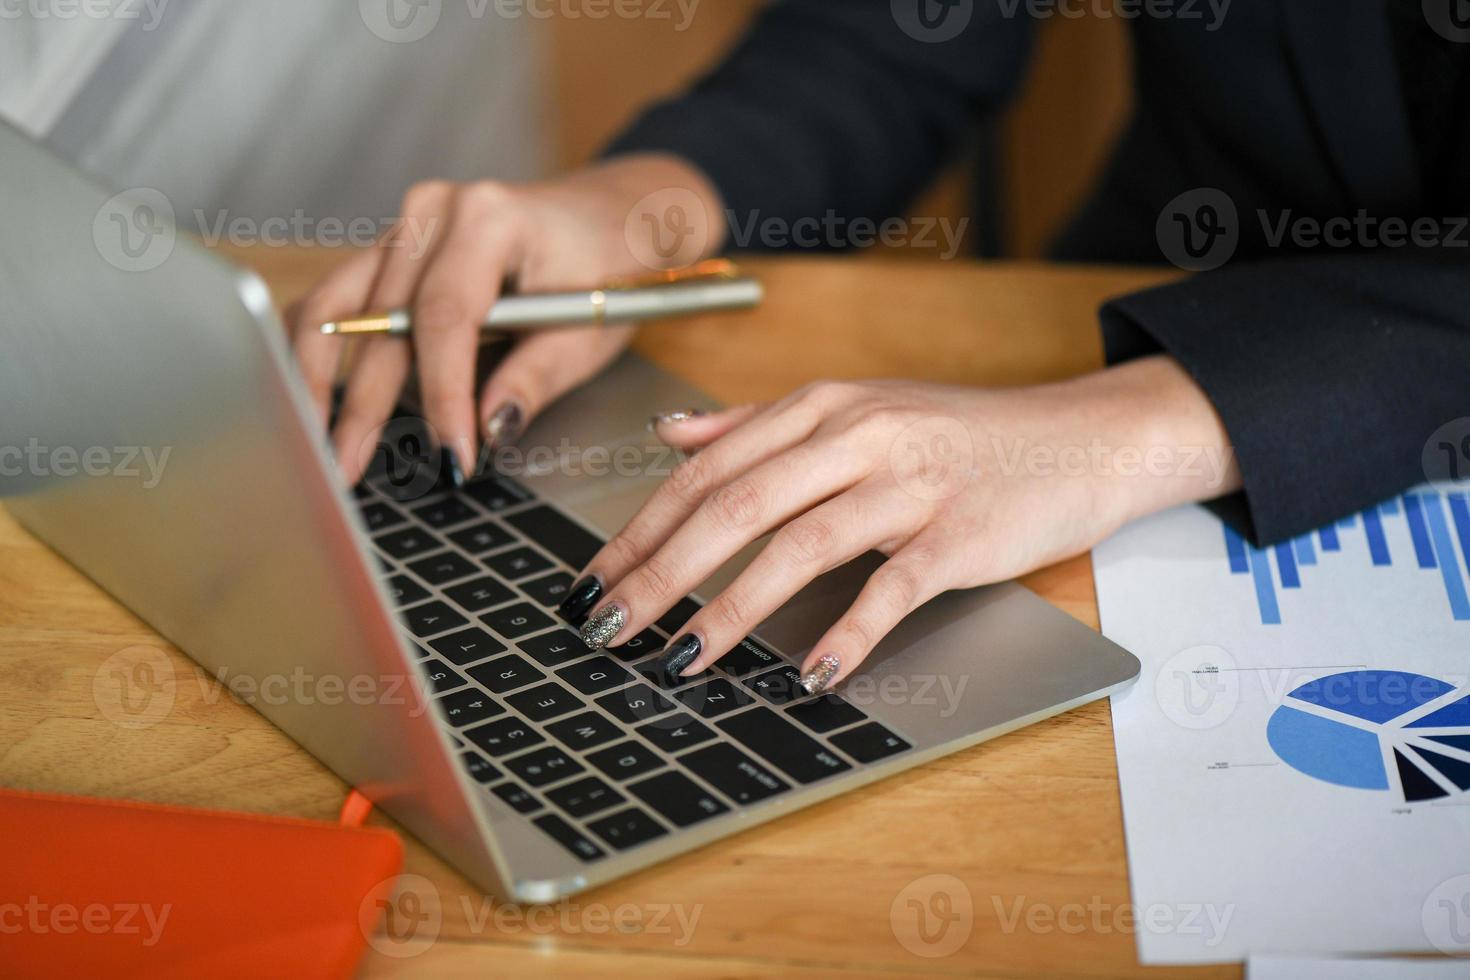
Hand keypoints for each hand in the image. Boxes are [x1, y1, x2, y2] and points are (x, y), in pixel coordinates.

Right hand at [288, 154, 725, 485]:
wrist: (611, 215)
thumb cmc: (607, 266)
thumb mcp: (587, 329)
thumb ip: (533, 378)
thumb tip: (485, 428)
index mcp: (490, 219)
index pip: (447, 316)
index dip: (442, 393)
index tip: (451, 452)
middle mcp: (435, 213)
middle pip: (379, 316)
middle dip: (363, 402)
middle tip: (347, 469)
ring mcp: (407, 226)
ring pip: (336, 302)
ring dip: (315, 375)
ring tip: (315, 441)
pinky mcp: (393, 249)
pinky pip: (341, 298)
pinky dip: (322, 348)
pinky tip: (311, 397)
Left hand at [560, 356, 1239, 692]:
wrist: (1077, 438)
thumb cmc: (958, 433)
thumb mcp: (853, 410)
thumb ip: (757, 423)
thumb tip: (670, 433)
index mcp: (820, 408)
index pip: (705, 470)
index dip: (639, 528)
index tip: (590, 581)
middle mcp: (855, 436)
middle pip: (736, 504)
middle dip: (660, 572)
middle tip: (607, 627)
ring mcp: (910, 484)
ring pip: (800, 543)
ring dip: (731, 609)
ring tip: (681, 659)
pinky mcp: (961, 533)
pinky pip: (894, 586)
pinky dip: (849, 630)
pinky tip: (809, 671)